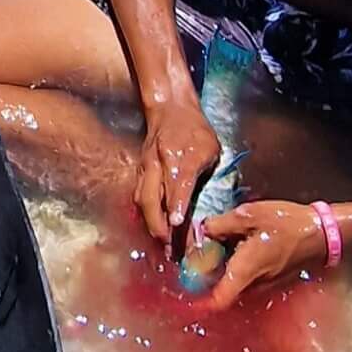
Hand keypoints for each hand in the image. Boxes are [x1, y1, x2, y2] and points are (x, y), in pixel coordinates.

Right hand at [133, 94, 220, 248]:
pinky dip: (146, 211)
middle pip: (153, 198)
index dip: (176, 207)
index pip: (178, 187)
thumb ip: (206, 174)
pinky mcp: (141, 169)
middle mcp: (160, 163)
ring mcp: (147, 166)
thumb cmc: (194, 128)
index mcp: (182, 158)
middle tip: (167, 243)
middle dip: (158, 223)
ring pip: (143, 198)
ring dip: (150, 221)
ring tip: (160, 239)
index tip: (177, 225)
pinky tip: (153, 223)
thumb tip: (204, 200)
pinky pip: (140, 194)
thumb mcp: (211, 148)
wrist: (169, 108)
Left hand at [197, 199, 328, 310]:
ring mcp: (265, 284)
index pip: (218, 300)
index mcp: (245, 271)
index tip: (185, 291)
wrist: (322, 233)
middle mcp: (254, 284)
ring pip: (234, 284)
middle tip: (198, 255)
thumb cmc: (287, 223)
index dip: (199, 301)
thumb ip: (220, 225)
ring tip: (218, 246)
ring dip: (223, 271)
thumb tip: (201, 232)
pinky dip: (237, 268)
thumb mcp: (249, 215)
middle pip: (221, 290)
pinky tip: (238, 246)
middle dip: (207, 277)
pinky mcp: (272, 279)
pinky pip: (247, 279)